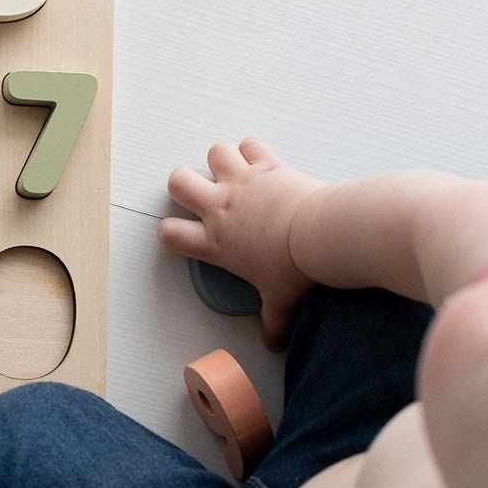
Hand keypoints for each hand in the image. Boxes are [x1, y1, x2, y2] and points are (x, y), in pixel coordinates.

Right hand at [159, 137, 322, 349]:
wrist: (318, 235)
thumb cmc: (294, 268)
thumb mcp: (280, 299)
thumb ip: (273, 320)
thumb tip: (274, 343)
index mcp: (215, 242)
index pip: (170, 234)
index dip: (169, 232)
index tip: (182, 234)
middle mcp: (220, 208)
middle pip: (178, 182)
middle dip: (184, 184)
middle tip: (202, 193)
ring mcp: (241, 182)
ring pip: (212, 154)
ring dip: (220, 161)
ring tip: (234, 172)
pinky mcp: (265, 164)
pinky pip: (249, 144)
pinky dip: (253, 149)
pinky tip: (261, 159)